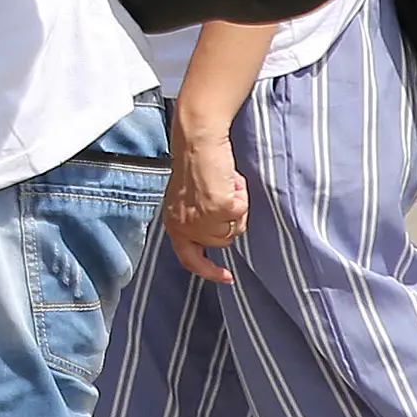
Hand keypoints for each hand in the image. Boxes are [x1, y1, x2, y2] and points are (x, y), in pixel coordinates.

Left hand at [166, 120, 249, 280]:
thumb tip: (220, 232)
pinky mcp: (220, 209)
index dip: (209, 270)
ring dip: (236, 206)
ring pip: (235, 228)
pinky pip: (242, 212)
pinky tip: (231, 180)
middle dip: (229, 220)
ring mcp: (203, 220)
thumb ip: (197, 220)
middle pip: (222, 241)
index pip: (189, 259)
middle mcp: (186, 226)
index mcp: (174, 223)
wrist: (198, 140)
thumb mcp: (187, 200)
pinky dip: (241, 196)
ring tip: (225, 184)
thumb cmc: (195, 163)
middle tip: (223, 192)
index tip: (226, 276)